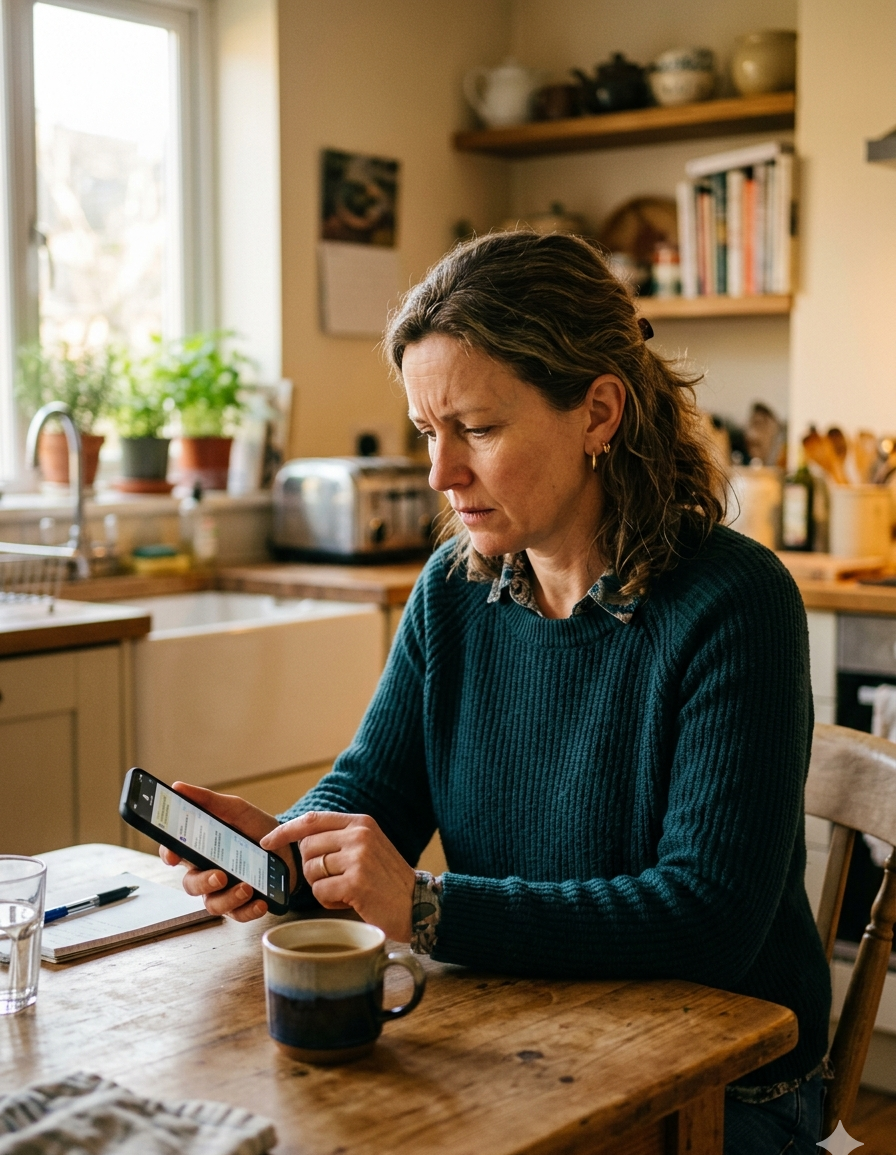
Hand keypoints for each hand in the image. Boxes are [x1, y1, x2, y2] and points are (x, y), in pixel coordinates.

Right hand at [158, 782, 296, 921]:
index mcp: (201, 849)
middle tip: (219, 875)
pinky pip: (239, 915)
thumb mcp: (235, 809)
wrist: (290, 845)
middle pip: (191, 884)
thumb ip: (208, 801)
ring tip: (247, 887)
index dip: (167, 855)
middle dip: (203, 882)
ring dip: (228, 898)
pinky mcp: (244, 904)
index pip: (173, 854)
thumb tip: (178, 787)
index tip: (172, 856)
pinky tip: (260, 902)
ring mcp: (224, 890)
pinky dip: (249, 910)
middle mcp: (208, 872)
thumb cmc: (256, 827)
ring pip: (213, 904)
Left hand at [261, 812, 415, 941]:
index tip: (268, 841)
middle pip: (307, 848)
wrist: (417, 905)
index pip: (312, 820)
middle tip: (334, 880)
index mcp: (361, 822)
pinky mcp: (356, 882)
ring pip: (311, 871)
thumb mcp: (367, 847)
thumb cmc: (386, 880)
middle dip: (312, 869)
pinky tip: (350, 901)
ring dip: (322, 887)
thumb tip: (300, 839)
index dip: (285, 830)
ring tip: (346, 891)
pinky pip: (320, 892)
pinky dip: (329, 901)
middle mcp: (359, 835)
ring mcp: (358, 857)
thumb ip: (339, 838)